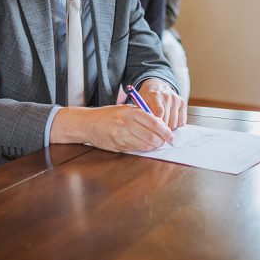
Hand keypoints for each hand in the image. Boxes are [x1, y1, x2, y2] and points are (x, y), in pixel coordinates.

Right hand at [52, 103, 173, 151]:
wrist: (88, 123)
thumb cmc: (108, 115)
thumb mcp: (125, 109)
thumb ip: (141, 116)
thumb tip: (160, 125)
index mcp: (131, 111)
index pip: (154, 122)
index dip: (165, 131)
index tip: (171, 136)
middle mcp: (126, 123)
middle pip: (152, 136)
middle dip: (161, 141)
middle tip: (164, 142)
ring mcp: (121, 135)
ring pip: (144, 145)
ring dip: (152, 146)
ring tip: (154, 144)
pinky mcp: (117, 145)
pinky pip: (135, 149)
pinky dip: (142, 149)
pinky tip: (143, 146)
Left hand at [136, 78, 186, 130]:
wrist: (157, 86)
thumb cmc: (147, 98)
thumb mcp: (140, 103)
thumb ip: (143, 114)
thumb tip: (148, 128)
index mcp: (155, 95)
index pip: (159, 114)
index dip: (156, 124)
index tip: (152, 128)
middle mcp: (167, 97)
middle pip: (167, 121)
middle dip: (161, 127)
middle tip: (156, 126)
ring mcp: (176, 100)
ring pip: (175, 123)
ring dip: (168, 126)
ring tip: (162, 122)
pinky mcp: (182, 103)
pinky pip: (182, 122)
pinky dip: (176, 124)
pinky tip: (170, 120)